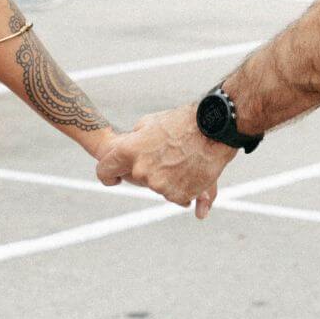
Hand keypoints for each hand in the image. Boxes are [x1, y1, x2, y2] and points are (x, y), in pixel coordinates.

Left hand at [95, 103, 235, 218]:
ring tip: (183, 159)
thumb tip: (123, 150)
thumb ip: (133, 140)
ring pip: (157, 186)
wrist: (215, 129)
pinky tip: (192, 170)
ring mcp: (159, 186)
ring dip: (167, 177)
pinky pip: (175, 195)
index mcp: (129, 151)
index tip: (114, 178)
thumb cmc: (182, 122)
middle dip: (146, 170)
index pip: (104, 170)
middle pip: (136, 179)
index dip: (108, 174)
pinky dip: (182, 187)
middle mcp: (141, 171)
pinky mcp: (177, 196)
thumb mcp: (149, 123)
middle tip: (166, 155)